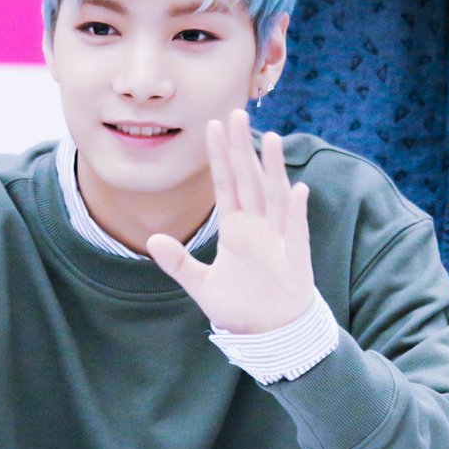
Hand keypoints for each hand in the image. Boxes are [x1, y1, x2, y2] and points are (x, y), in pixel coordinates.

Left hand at [147, 110, 313, 334]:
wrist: (271, 335)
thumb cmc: (241, 308)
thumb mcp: (201, 286)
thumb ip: (178, 263)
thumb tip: (152, 239)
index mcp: (236, 229)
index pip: (225, 184)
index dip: (218, 156)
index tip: (211, 126)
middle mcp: (257, 227)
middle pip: (248, 180)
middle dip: (241, 148)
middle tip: (235, 114)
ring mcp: (278, 239)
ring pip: (274, 196)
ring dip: (272, 168)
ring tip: (268, 138)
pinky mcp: (295, 258)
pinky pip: (296, 230)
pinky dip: (296, 210)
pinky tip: (296, 188)